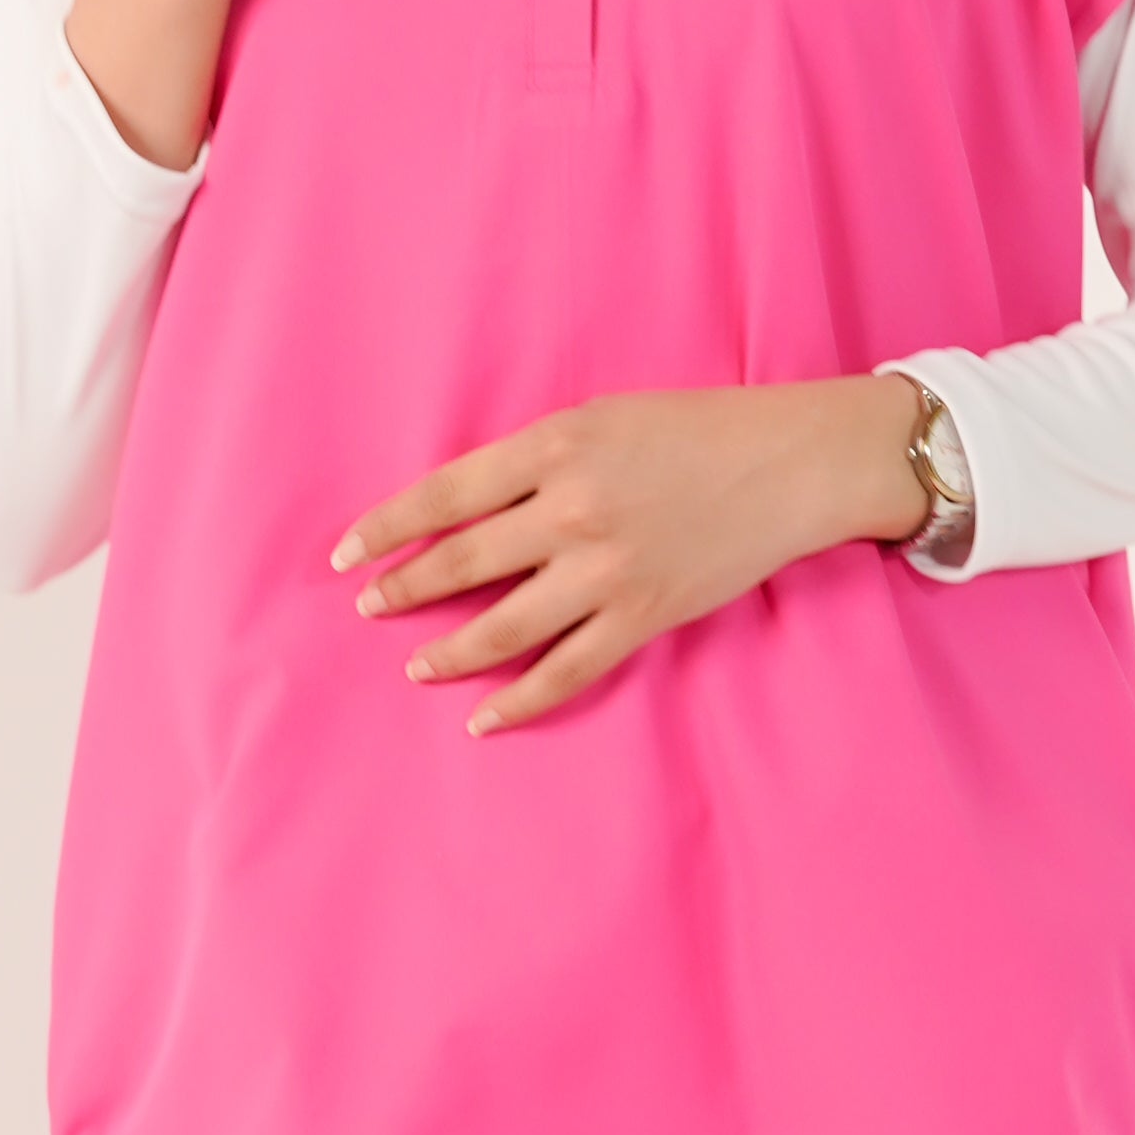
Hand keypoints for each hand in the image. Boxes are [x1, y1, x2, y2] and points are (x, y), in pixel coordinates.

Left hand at [330, 377, 931, 730]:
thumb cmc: (694, 428)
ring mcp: (607, 570)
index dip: (385, 528)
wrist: (789, 463)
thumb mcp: (599, 418)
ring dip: (448, 650)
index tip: (345, 554)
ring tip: (415, 666)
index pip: (443, 496)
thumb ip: (531, 462)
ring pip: (503, 626)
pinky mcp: (643, 615)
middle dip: (404, 589)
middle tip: (368, 608)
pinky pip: (566, 670)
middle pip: (462, 562)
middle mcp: (572, 510)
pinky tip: (484, 716)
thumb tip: (461, 510)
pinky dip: (519, 701)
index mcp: (554, 447)